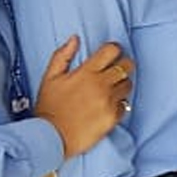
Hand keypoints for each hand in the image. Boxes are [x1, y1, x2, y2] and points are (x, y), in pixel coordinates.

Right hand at [35, 38, 131, 157]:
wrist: (50, 137)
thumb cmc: (49, 108)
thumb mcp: (50, 78)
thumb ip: (62, 56)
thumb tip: (75, 39)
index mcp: (86, 73)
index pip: (112, 50)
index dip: (114, 49)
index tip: (111, 54)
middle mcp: (101, 85)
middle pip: (127, 65)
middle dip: (123, 65)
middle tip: (115, 71)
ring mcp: (108, 102)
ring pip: (128, 85)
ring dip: (121, 85)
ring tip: (109, 90)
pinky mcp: (113, 118)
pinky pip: (125, 105)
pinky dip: (119, 104)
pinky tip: (107, 106)